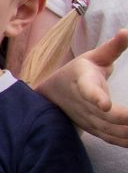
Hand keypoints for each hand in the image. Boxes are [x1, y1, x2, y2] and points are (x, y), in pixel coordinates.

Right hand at [38, 28, 127, 146]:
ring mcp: (87, 119)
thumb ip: (113, 47)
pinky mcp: (92, 129)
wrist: (52, 94)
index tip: (106, 105)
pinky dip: (124, 141)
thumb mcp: (93, 57)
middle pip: (105, 116)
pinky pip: (110, 138)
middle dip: (125, 119)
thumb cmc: (77, 73)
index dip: (96, 98)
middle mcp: (83, 104)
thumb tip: (126, 31)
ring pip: (110, 130)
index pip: (87, 91)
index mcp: (82, 82)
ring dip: (127, 132)